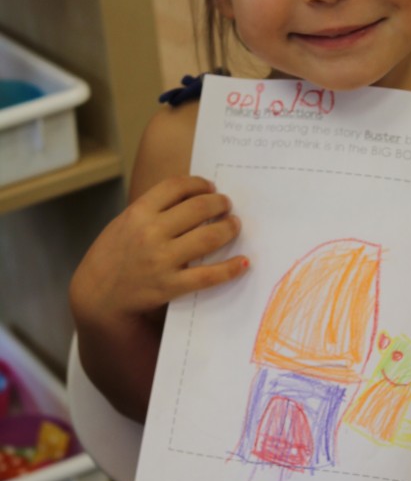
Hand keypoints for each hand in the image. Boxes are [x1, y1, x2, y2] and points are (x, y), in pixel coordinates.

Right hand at [70, 176, 247, 419]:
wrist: (96, 296)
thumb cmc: (112, 256)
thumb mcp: (124, 224)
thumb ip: (151, 211)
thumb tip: (190, 198)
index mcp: (138, 213)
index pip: (176, 186)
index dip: (199, 183)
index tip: (210, 187)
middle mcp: (150, 233)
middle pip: (198, 208)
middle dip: (220, 203)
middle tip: (227, 206)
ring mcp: (161, 260)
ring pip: (208, 237)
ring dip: (229, 228)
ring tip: (234, 226)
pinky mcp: (170, 285)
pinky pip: (208, 275)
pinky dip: (230, 268)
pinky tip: (243, 263)